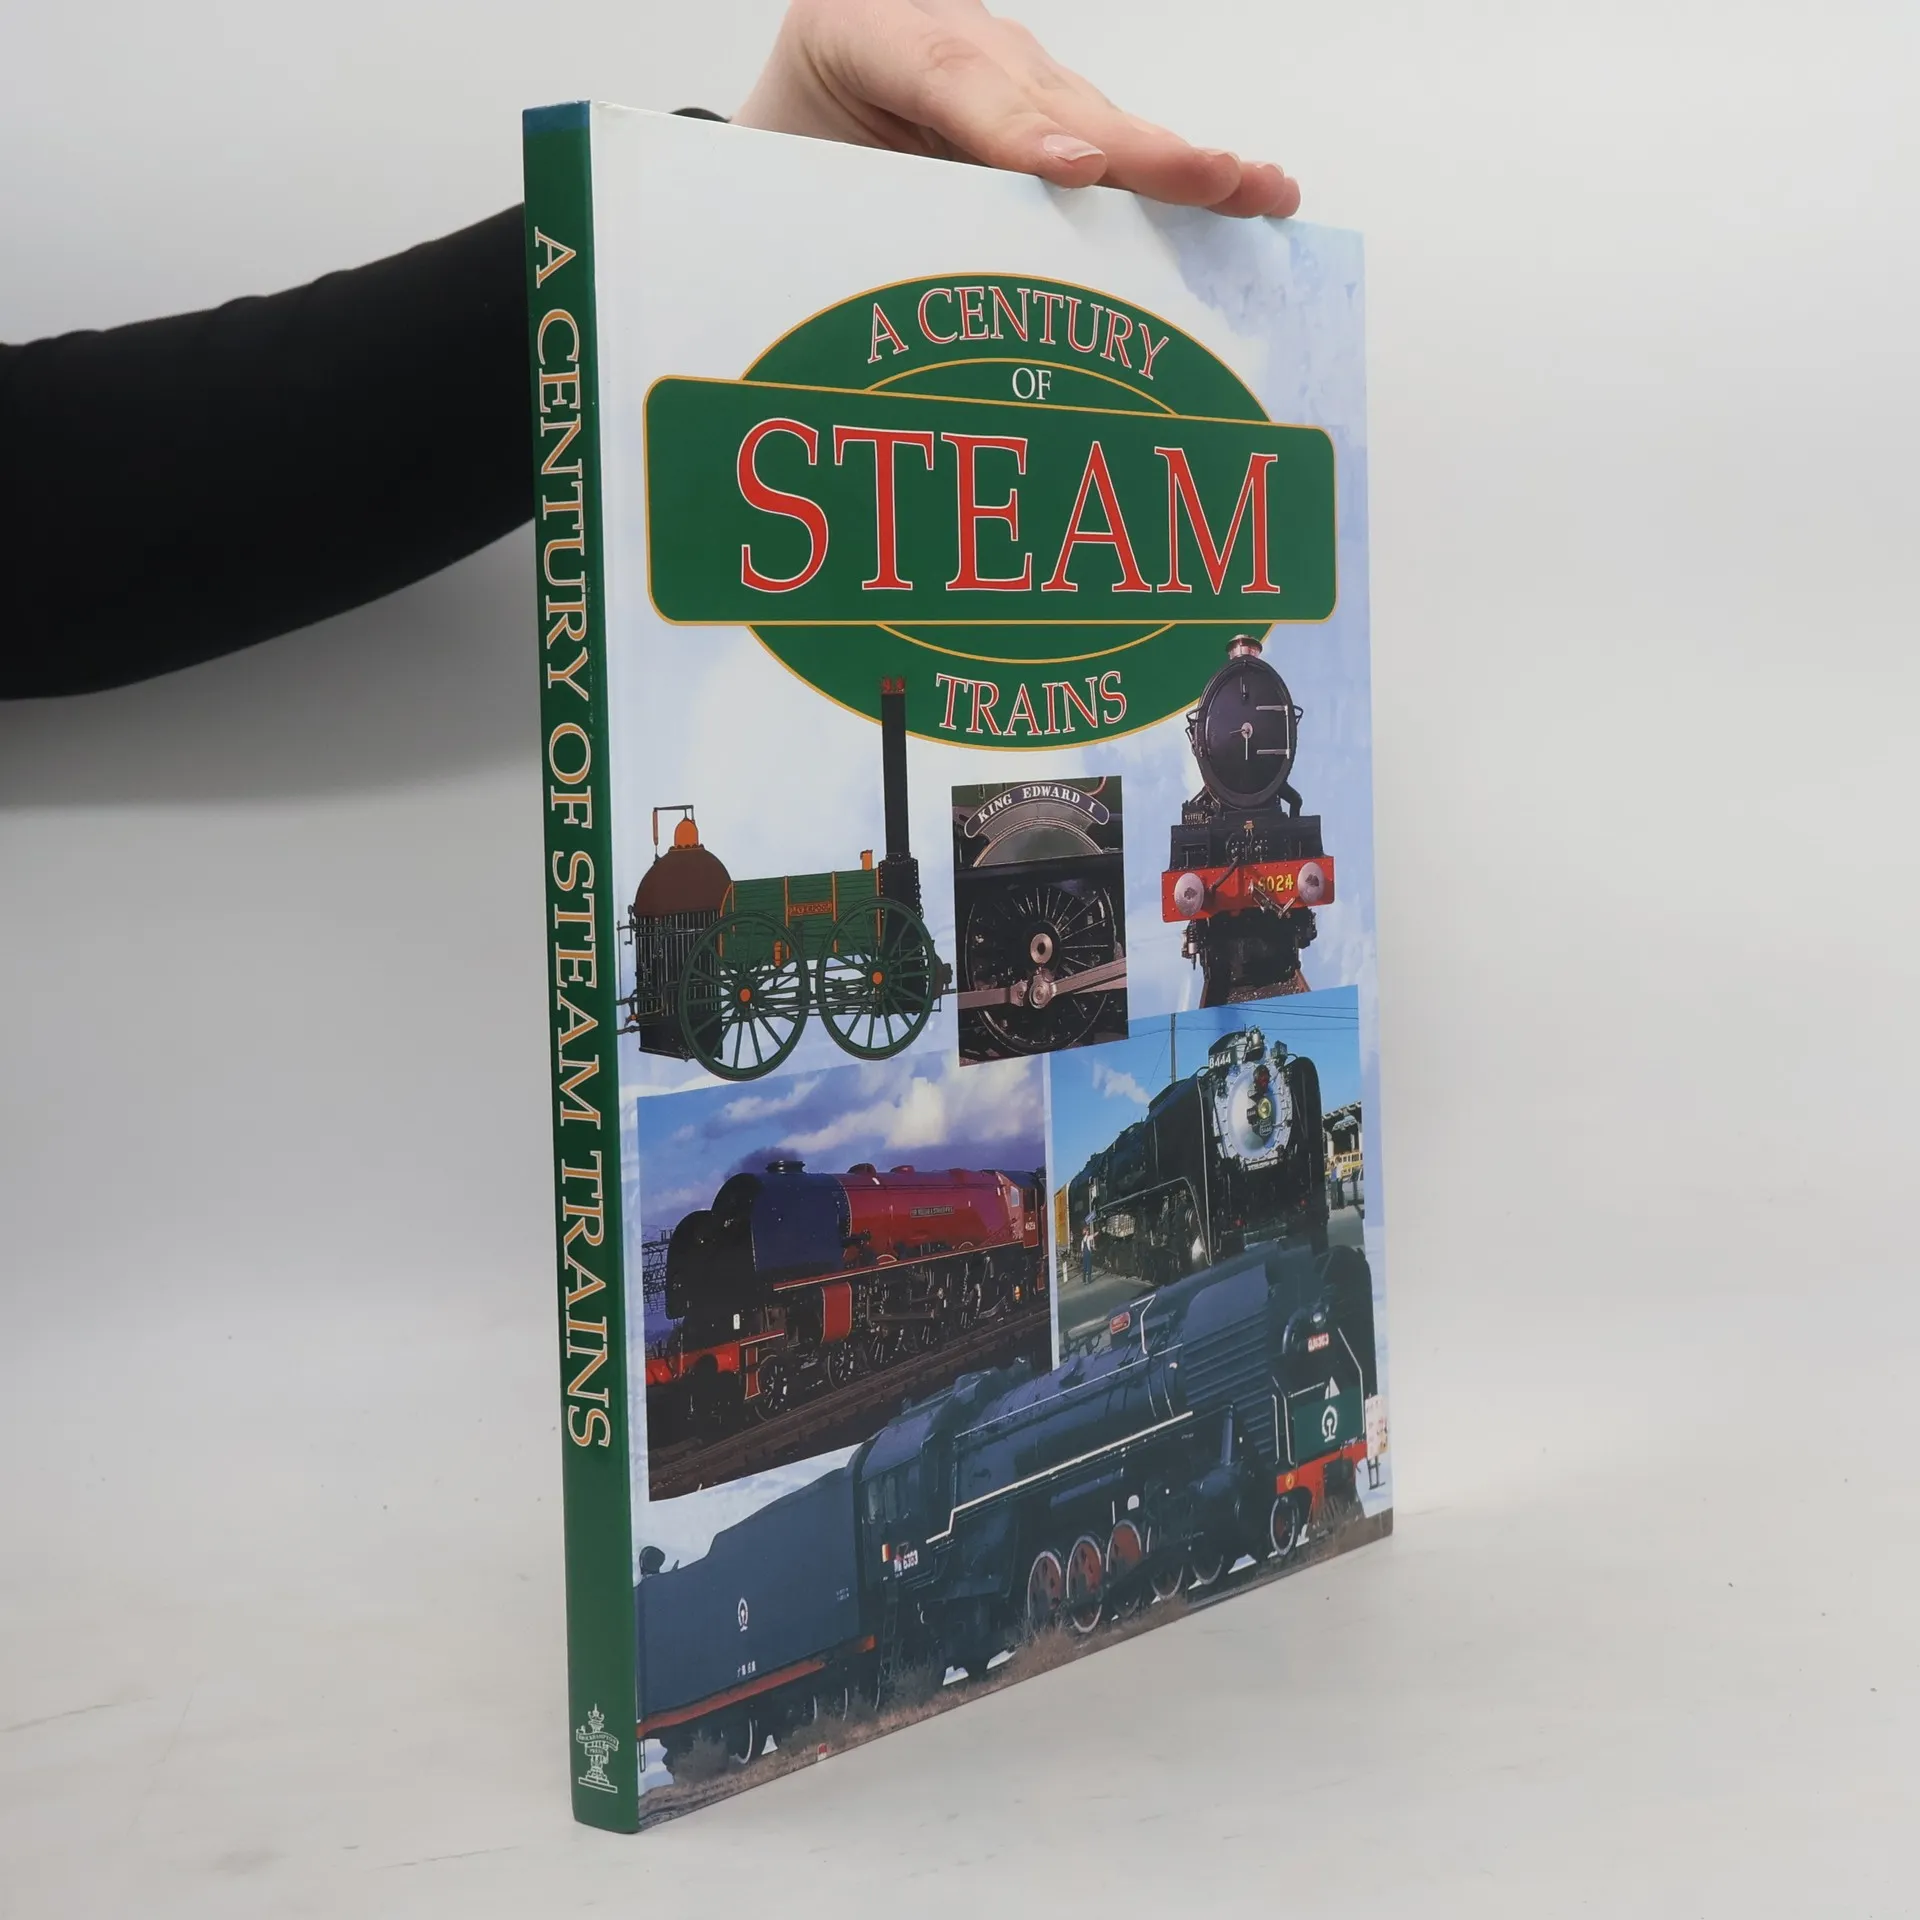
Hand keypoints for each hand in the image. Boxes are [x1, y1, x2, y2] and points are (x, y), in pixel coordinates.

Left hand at [733, 0, 1299, 218]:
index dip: (1016, 127)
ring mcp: (1007, 64)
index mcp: (859, 28)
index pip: (946, 76)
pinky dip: (1173, 173)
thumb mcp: (793, 177)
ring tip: (1252, 189)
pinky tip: (1247, 190)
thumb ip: (861, 200)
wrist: (792, 117)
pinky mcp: (1044, 104)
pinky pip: (1107, 140)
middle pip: (1044, 95)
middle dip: (1133, 146)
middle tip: (1208, 178)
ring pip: (1094, 117)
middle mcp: (948, 30)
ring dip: (1176, 162)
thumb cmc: (790, 159)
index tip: (1079, 169)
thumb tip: (935, 291)